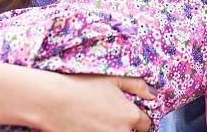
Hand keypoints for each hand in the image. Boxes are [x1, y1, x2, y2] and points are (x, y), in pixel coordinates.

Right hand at [38, 72, 154, 131]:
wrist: (53, 101)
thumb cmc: (83, 86)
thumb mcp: (113, 79)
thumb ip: (137, 85)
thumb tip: (153, 94)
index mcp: (130, 115)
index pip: (146, 125)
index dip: (139, 120)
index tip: (128, 115)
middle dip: (124, 127)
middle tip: (108, 117)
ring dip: (111, 130)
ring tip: (97, 121)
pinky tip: (88, 126)